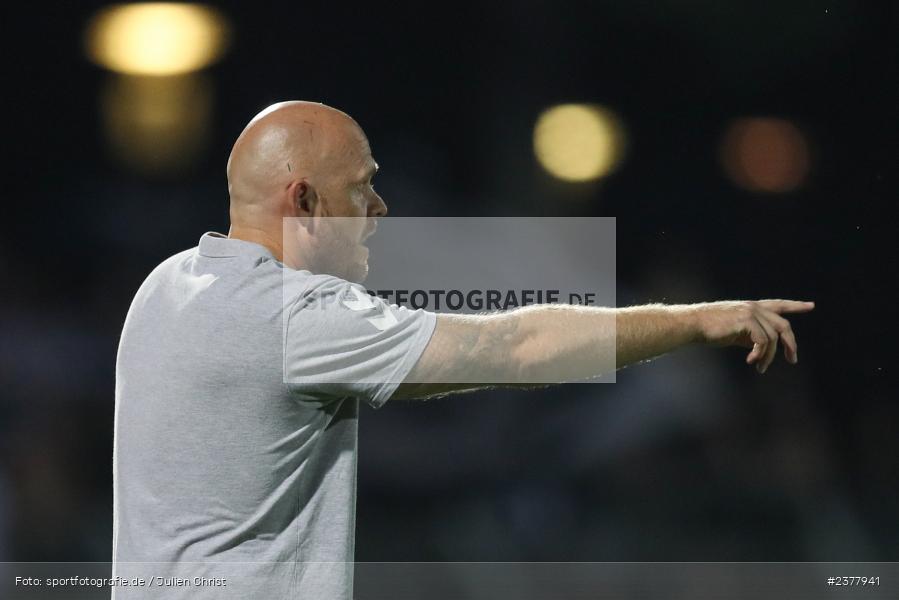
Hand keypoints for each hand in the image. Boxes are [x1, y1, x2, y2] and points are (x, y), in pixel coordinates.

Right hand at [691, 300, 814, 372]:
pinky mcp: (746, 321)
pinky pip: (763, 341)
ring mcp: (751, 312)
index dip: (796, 305)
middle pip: (784, 325)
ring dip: (769, 357)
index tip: (811, 306)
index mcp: (752, 307)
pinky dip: (760, 354)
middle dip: (791, 344)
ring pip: (773, 338)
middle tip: (792, 360)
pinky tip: (751, 362)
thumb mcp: (735, 331)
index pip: (779, 304)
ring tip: (760, 368)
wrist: (694, 324)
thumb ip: (751, 335)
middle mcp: (754, 307)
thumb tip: (764, 348)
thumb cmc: (710, 329)